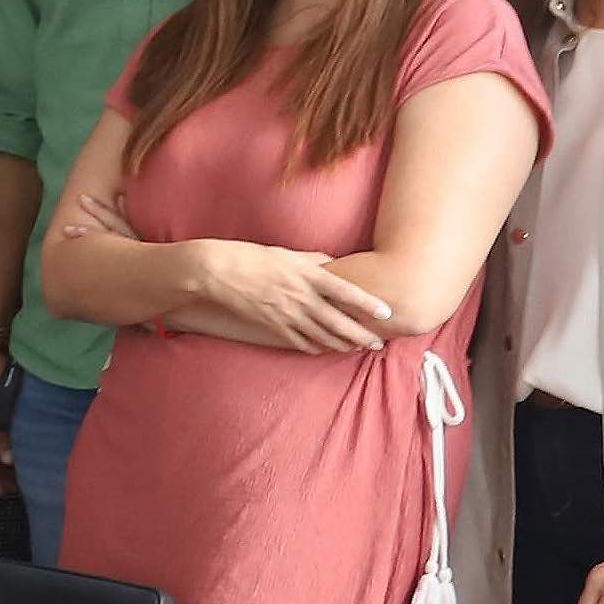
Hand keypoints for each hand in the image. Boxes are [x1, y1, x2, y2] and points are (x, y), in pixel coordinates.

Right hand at [188, 242, 394, 354]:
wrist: (217, 271)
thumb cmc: (251, 257)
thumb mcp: (285, 253)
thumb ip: (312, 260)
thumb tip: (332, 263)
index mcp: (306, 276)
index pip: (344, 292)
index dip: (367, 304)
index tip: (386, 313)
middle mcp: (300, 297)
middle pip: (337, 322)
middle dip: (360, 335)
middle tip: (377, 344)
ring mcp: (286, 314)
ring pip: (321, 335)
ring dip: (341, 345)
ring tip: (356, 349)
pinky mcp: (272, 325)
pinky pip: (298, 341)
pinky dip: (313, 347)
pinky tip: (323, 350)